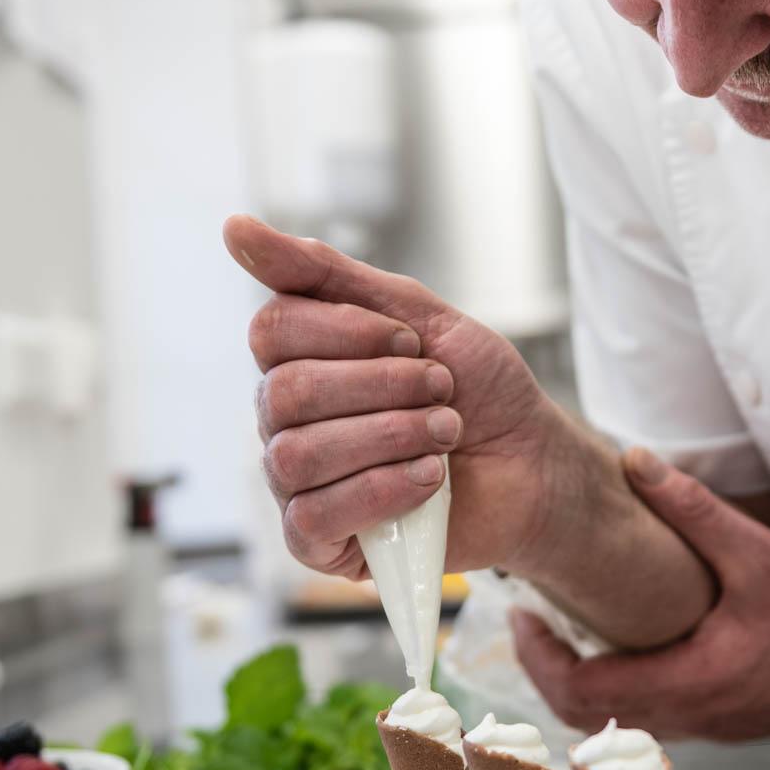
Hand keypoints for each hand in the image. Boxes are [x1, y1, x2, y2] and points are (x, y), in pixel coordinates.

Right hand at [228, 215, 573, 580]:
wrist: (535, 464)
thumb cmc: (479, 393)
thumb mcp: (416, 312)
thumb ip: (325, 273)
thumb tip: (234, 228)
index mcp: (300, 363)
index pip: (271, 331)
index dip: (348, 332)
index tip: (411, 341)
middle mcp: (285, 424)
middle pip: (283, 394)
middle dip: (381, 386)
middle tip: (440, 389)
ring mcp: (297, 485)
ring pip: (296, 455)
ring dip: (389, 436)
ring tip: (445, 435)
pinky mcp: (320, 542)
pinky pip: (313, 516)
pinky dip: (382, 490)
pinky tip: (429, 480)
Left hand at [511, 450, 769, 739]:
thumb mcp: (760, 555)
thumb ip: (694, 509)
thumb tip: (638, 461)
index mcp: (690, 684)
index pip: (583, 691)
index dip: (538, 657)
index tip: (520, 616)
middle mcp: (690, 717)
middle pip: (586, 715)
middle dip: (547, 670)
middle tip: (528, 623)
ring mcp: (705, 726)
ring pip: (616, 721)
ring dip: (582, 680)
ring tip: (565, 628)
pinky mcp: (720, 719)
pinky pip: (647, 714)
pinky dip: (618, 685)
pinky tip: (622, 643)